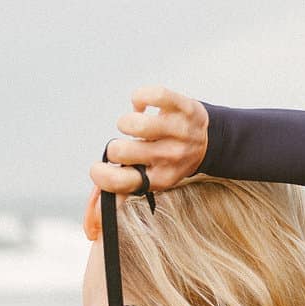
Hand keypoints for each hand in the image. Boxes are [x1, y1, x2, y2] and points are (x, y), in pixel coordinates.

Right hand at [89, 84, 208, 194]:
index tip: (97, 167)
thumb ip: (126, 189)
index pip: (121, 182)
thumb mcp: (154, 178)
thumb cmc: (171, 160)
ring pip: (133, 123)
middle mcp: (170, 156)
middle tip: (125, 146)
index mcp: (160, 178)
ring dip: (126, 122)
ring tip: (135, 126)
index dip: (100, 175)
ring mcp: (178, 131)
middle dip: (115, 147)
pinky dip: (139, 97)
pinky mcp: (183, 107)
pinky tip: (143, 106)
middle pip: (121, 152)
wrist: (207, 141)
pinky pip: (152, 95)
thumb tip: (100, 209)